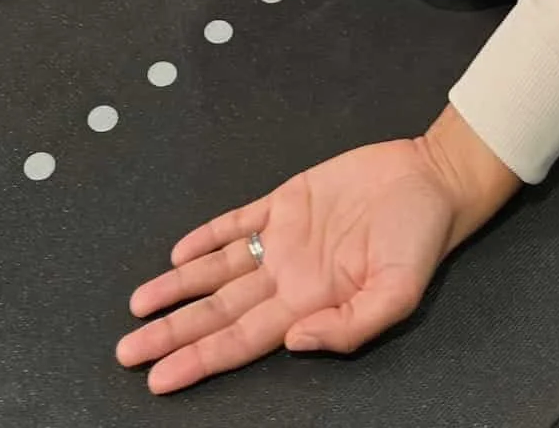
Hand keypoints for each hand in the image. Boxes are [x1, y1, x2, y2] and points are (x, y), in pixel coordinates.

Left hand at [117, 112, 520, 393]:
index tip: (158, 379)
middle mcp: (288, 277)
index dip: (198, 359)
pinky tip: (179, 253)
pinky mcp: (287, 199)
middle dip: (171, 333)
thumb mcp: (399, 293)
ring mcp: (284, 239)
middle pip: (216, 311)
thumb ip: (351, 325)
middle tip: (126, 354)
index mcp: (310, 303)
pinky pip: (238, 221)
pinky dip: (207, 236)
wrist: (432, 178)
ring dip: (177, 289)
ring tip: (138, 307)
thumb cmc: (421, 238)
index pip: (240, 340)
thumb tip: (298, 343)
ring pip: (217, 270)